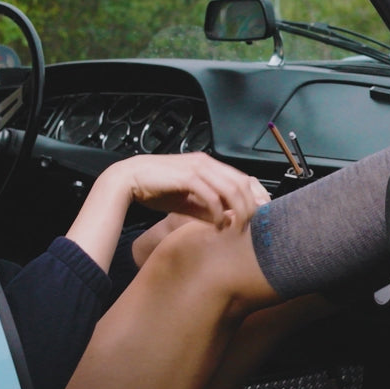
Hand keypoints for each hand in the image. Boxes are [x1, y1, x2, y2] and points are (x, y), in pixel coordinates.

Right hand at [121, 153, 269, 226]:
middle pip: (242, 183)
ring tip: (238, 226)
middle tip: (252, 226)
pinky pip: (211, 194)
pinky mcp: (187, 176)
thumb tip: (225, 220)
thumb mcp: (186, 201)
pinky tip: (218, 223)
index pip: (243, 178)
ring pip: (231, 187)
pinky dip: (218, 211)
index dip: (256, 196)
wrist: (129, 179)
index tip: (260, 216)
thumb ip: (206, 208)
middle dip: (251, 206)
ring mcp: (197, 168)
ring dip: (238, 209)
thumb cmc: (155, 188)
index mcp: (208, 165)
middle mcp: (206, 163)